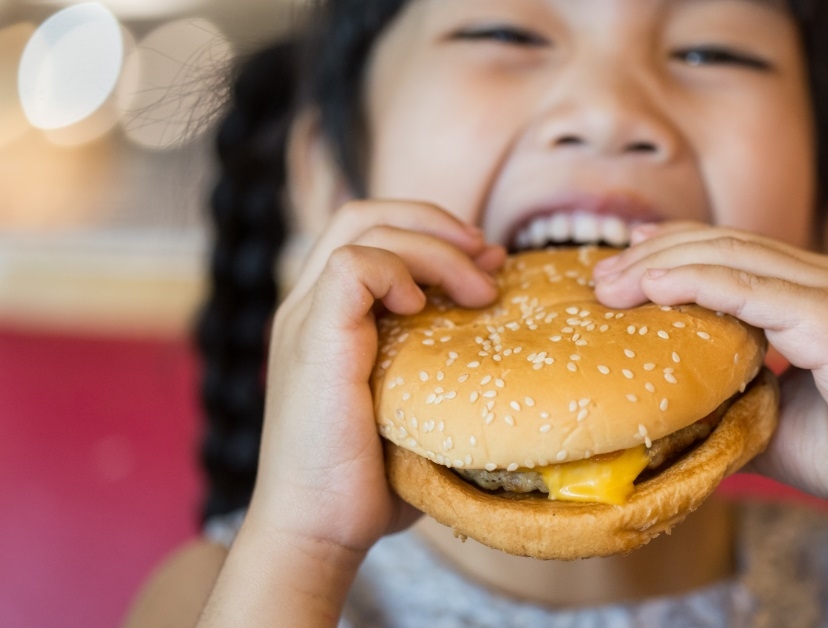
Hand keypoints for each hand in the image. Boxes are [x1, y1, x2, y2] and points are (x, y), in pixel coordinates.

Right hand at [247, 200, 505, 553]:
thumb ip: (445, 366)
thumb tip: (511, 346)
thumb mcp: (418, 409)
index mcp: (330, 317)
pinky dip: (396, 270)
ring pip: (362, 225)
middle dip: (436, 221)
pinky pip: (350, 265)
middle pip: (366, 213)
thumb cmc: (371, 482)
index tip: (486, 265)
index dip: (432, 233)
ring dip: (433, 245)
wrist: (318, 531)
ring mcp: (306, 319)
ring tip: (478, 290)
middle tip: (488, 258)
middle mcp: (310, 307)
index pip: (372, 233)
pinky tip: (423, 307)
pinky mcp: (313, 339)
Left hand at [592, 222, 827, 511]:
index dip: (666, 255)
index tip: (613, 273)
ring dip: (660, 264)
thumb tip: (671, 410)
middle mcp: (817, 279)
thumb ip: (728, 400)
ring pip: (728, 256)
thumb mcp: (772, 420)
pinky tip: (654, 289)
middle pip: (717, 243)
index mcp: (806, 293)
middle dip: (650, 254)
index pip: (724, 253)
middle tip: (596, 277)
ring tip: (609, 284)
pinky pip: (752, 288)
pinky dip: (698, 282)